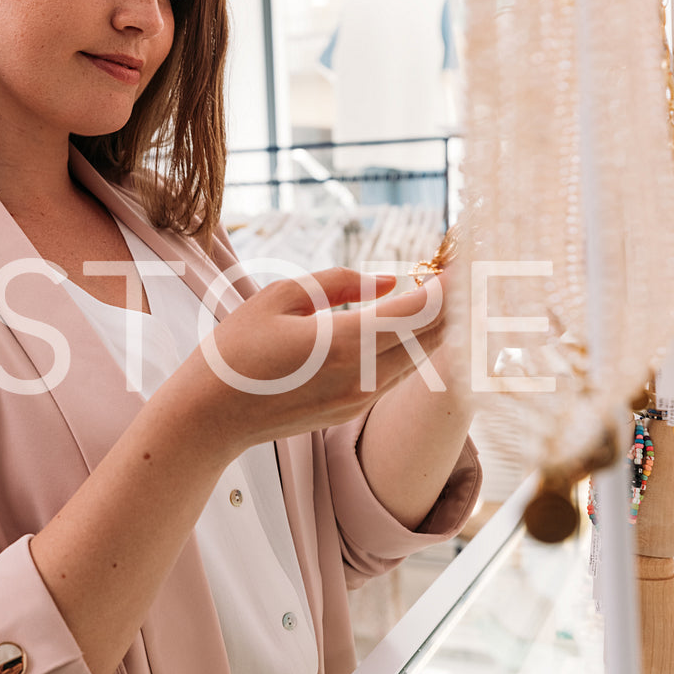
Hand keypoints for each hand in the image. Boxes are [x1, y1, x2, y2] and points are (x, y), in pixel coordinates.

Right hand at [163, 267, 445, 460]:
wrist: (211, 417)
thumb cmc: (235, 351)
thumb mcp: (278, 298)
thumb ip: (339, 283)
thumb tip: (388, 280)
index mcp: (345, 343)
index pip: (421, 309)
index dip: (449, 281)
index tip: (462, 256)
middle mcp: (364, 376)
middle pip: (434, 335)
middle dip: (452, 300)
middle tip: (459, 267)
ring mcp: (362, 397)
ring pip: (421, 356)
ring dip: (434, 323)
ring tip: (438, 289)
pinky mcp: (354, 409)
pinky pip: (399, 371)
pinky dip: (412, 344)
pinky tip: (406, 322)